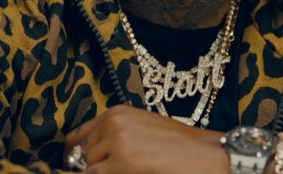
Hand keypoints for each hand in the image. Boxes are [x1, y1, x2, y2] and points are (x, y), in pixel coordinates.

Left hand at [63, 105, 227, 173]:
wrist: (208, 155)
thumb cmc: (179, 149)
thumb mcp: (141, 132)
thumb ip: (112, 141)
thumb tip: (82, 163)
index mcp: (116, 113)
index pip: (75, 139)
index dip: (76, 159)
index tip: (81, 169)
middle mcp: (112, 123)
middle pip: (78, 158)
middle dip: (90, 170)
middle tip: (116, 170)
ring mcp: (116, 142)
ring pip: (86, 169)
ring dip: (100, 173)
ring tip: (128, 171)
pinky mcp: (122, 162)